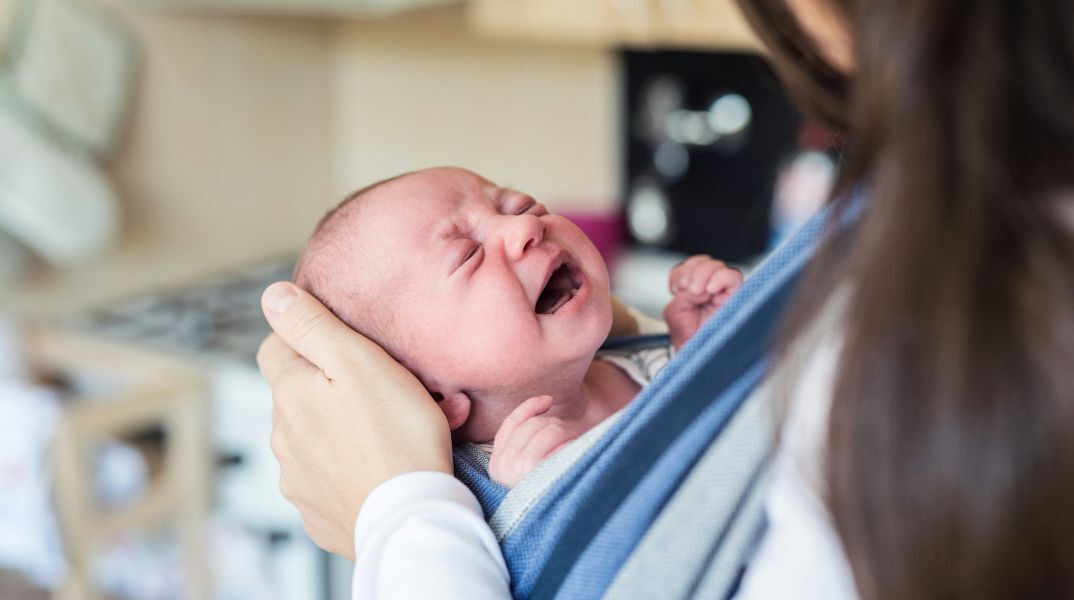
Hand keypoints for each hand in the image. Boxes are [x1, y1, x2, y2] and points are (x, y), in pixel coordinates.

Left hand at [256, 282, 452, 559]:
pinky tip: (380, 468)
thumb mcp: (359, 361)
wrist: (411, 517)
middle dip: (330, 387)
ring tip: (390, 431)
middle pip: (296, 394)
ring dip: (339, 428)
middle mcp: (281, 438)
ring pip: (312, 437)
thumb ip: (313, 325)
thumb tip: (273, 297)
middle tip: (384, 390)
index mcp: (289, 394)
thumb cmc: (396, 434)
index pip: (275, 346)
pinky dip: (346, 469)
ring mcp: (296, 480)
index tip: (346, 347)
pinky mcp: (316, 513)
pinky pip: (326, 479)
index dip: (307, 338)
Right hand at [488, 395, 573, 486]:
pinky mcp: (545, 473)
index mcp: (497, 464)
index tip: (548, 399)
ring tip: (577, 442)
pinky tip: (580, 453)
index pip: (511, 423)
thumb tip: (545, 400)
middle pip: (534, 424)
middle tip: (573, 432)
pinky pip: (565, 445)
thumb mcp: (522, 469)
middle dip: (556, 424)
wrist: (555, 526)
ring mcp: (524, 469)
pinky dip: (576, 444)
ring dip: (569, 432)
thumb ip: (523, 441)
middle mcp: (506, 466)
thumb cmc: (545, 491)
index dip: (529, 406)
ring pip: (550, 431)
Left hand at [664, 255, 742, 347]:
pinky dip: (720, 278)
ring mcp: (725, 292)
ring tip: (697, 293)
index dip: (681, 273)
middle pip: (703, 262)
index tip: (675, 288)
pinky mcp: (738, 296)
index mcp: (694, 290)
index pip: (689, 267)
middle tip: (687, 289)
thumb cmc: (691, 338)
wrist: (701, 356)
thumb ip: (682, 295)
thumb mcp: (675, 313)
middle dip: (692, 272)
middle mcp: (711, 288)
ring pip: (717, 266)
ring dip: (703, 275)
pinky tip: (711, 290)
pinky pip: (733, 277)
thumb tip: (697, 289)